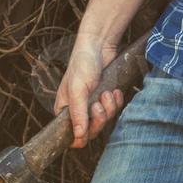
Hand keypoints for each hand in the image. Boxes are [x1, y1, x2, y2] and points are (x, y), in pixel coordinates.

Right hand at [54, 33, 125, 148]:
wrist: (99, 46)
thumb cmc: (82, 64)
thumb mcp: (77, 89)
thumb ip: (77, 113)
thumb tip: (78, 136)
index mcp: (65, 110)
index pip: (72, 136)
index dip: (82, 136)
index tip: (91, 125)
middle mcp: (78, 110)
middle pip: (91, 131)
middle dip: (99, 118)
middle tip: (99, 103)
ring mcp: (93, 104)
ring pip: (105, 120)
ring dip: (109, 108)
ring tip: (106, 92)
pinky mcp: (106, 98)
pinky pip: (114, 110)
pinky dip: (117, 102)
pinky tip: (115, 91)